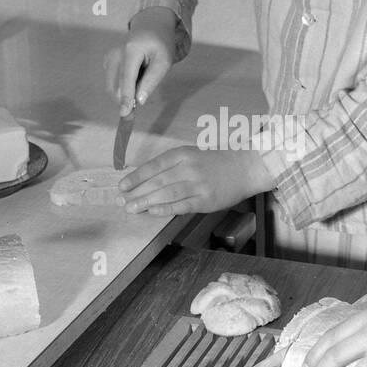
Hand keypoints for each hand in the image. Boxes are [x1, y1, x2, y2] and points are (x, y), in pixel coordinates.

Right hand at [104, 7, 177, 115]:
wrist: (151, 27)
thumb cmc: (160, 44)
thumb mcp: (164, 62)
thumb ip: (151, 81)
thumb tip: (139, 100)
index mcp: (131, 50)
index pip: (126, 79)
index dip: (125, 98)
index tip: (124, 113)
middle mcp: (116, 53)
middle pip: (115, 85)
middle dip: (124, 99)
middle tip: (137, 105)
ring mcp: (110, 56)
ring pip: (112, 85)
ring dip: (124, 92)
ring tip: (141, 81)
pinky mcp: (108, 61)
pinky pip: (112, 80)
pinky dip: (122, 86)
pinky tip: (134, 76)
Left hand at [121, 147, 271, 216]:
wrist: (245, 168)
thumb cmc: (215, 162)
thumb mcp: (191, 156)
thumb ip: (171, 166)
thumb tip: (144, 180)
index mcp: (182, 154)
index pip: (154, 166)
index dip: (136, 177)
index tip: (122, 186)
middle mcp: (189, 168)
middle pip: (157, 181)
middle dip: (137, 192)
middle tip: (121, 201)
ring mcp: (198, 184)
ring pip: (166, 194)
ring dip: (146, 202)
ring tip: (131, 208)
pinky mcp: (206, 200)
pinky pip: (182, 205)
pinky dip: (165, 209)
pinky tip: (152, 212)